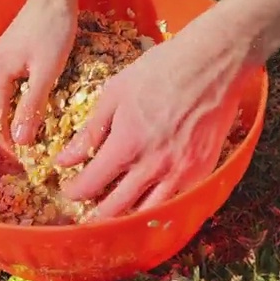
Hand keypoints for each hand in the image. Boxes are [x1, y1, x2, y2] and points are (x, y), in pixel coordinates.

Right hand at [0, 0, 76, 152]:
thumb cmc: (53, 31)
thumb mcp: (47, 72)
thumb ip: (32, 107)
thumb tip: (20, 141)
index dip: (10, 146)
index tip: (29, 161)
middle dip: (6, 138)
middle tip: (29, 155)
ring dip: (8, 122)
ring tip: (29, 138)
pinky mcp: (4, 59)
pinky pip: (2, 91)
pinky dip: (11, 106)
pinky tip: (28, 111)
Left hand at [54, 10, 255, 218]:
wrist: (213, 63)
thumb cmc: (162, 70)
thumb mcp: (115, 93)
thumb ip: (90, 130)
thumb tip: (65, 158)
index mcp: (126, 144)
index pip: (90, 185)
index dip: (74, 191)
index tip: (69, 189)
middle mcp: (153, 166)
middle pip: (115, 209)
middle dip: (95, 214)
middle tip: (86, 209)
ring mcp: (181, 172)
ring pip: (147, 213)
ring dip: (127, 217)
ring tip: (115, 211)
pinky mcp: (202, 171)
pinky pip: (176, 202)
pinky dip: (158, 208)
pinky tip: (148, 201)